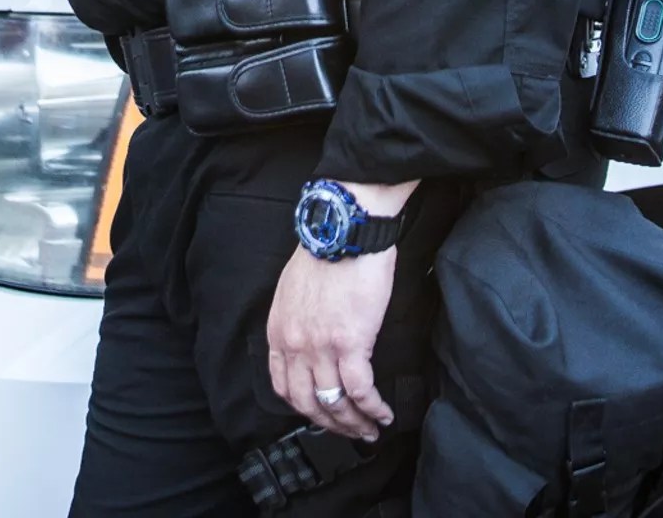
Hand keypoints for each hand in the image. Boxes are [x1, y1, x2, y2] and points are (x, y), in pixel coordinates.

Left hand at [266, 244, 396, 443]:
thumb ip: (295, 321)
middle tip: (350, 432)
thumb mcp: (292, 290)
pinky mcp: (351, 343)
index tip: (322, 415)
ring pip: (336, 403)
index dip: (305, 408)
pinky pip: (361, 391)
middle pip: (309, 403)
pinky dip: (373, 408)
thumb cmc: (325, 252)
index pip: (284, 387)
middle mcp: (295, 345)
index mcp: (279, 331)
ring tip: (371, 429)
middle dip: (331, 425)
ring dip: (355, 424)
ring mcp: (321, 346)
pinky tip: (383, 413)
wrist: (345, 230)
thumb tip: (310, 342)